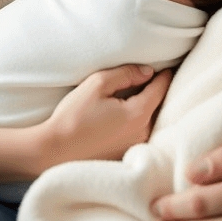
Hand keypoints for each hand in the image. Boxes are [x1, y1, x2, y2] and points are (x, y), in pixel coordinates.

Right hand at [44, 64, 172, 166]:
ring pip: (150, 120)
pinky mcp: (126, 155)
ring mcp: (135, 147)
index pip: (160, 89)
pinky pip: (141, 132)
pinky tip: (128, 114)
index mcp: (138, 114)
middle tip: (156, 75)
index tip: (167, 65)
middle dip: (158, 90)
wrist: (54, 151)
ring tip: (142, 92)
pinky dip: (140, 121)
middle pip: (159, 106)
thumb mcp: (98, 85)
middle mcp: (143, 133)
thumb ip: (126, 74)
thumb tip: (148, 71)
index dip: (164, 75)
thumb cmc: (74, 116)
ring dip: (148, 106)